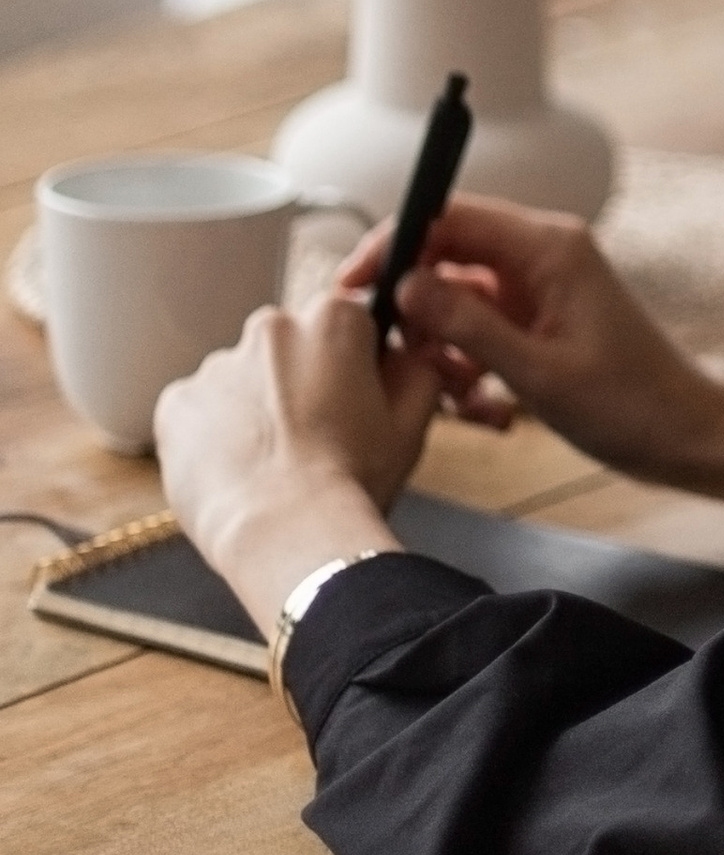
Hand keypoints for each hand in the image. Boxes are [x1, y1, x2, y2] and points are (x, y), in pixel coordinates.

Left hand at [155, 295, 434, 635]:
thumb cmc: (352, 482)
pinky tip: (239, 472)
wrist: (286, 534)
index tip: (353, 406)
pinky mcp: (176, 403)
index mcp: (333, 320)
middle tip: (315, 442)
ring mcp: (217, 364)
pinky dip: (213, 437)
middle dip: (300, 385)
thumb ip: (416, 372)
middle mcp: (270, 327)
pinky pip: (198, 414)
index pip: (348, 325)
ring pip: (242, 382)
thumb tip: (408, 354)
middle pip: (289, 350)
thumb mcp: (410, 425)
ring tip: (273, 468)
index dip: (354, 368)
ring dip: (255, 411)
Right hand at [351, 194, 723, 521]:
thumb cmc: (631, 405)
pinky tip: (479, 408)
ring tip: (457, 399)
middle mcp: (544, 254)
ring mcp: (542, 287)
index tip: (356, 285)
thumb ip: (466, 324)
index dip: (395, 244)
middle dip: (415, 307)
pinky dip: (467, 363)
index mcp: (549, 248)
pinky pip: (481, 326)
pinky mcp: (541, 319)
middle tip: (394, 355)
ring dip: (442, 346)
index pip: (450, 215)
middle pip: (448, 255)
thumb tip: (405, 284)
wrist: (688, 436)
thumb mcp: (536, 372)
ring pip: (458, 297)